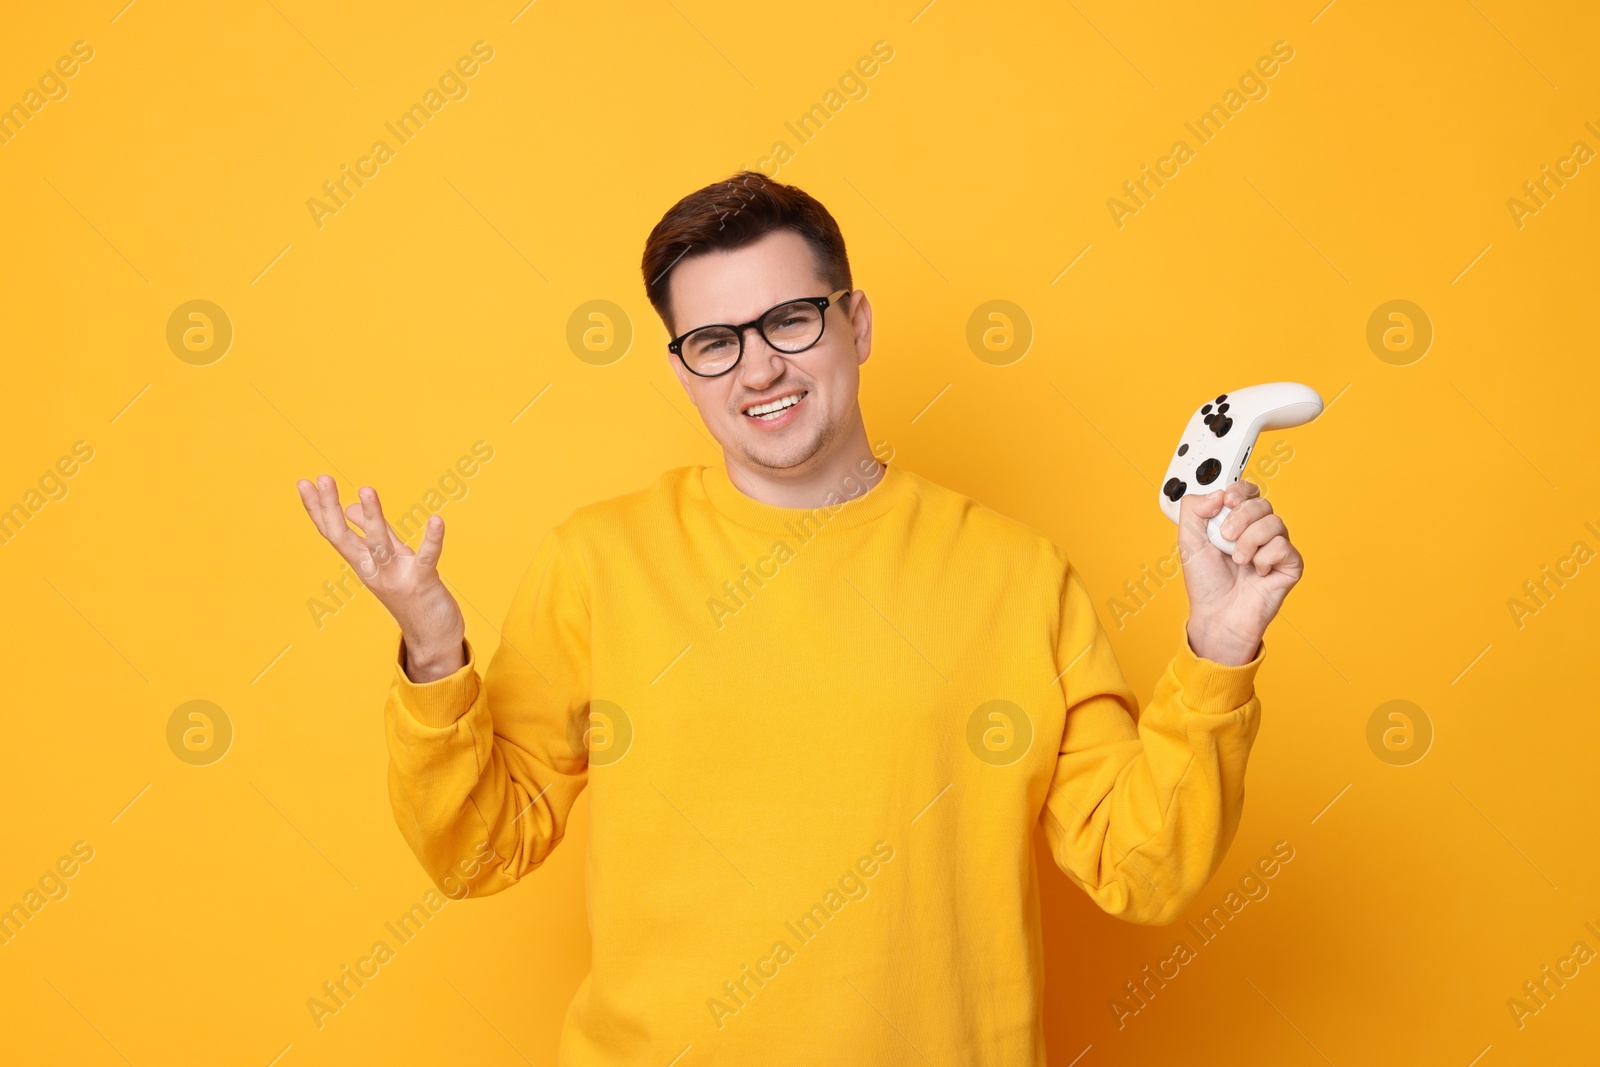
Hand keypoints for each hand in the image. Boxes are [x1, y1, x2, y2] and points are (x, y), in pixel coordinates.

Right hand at [296, 475, 465, 680]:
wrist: (432, 637)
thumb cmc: (410, 595)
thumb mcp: (388, 560)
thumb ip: (371, 533)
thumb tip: (349, 507)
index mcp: (363, 563)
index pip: (333, 533)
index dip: (318, 509)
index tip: (304, 483)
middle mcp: (373, 570)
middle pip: (344, 538)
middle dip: (330, 508)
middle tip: (322, 478)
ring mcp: (396, 577)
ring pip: (379, 545)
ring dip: (373, 517)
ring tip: (366, 488)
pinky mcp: (422, 582)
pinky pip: (426, 558)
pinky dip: (432, 539)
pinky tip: (437, 520)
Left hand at [1177, 480, 1302, 665]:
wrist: (1217, 615)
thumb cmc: (1206, 583)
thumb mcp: (1188, 541)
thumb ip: (1193, 509)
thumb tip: (1218, 493)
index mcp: (1236, 522)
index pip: (1248, 491)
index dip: (1240, 491)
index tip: (1227, 501)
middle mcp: (1257, 531)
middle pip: (1262, 503)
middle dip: (1241, 517)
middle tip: (1226, 537)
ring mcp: (1275, 547)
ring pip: (1274, 522)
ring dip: (1250, 540)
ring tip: (1238, 560)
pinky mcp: (1289, 565)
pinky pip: (1284, 547)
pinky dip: (1265, 558)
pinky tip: (1257, 572)